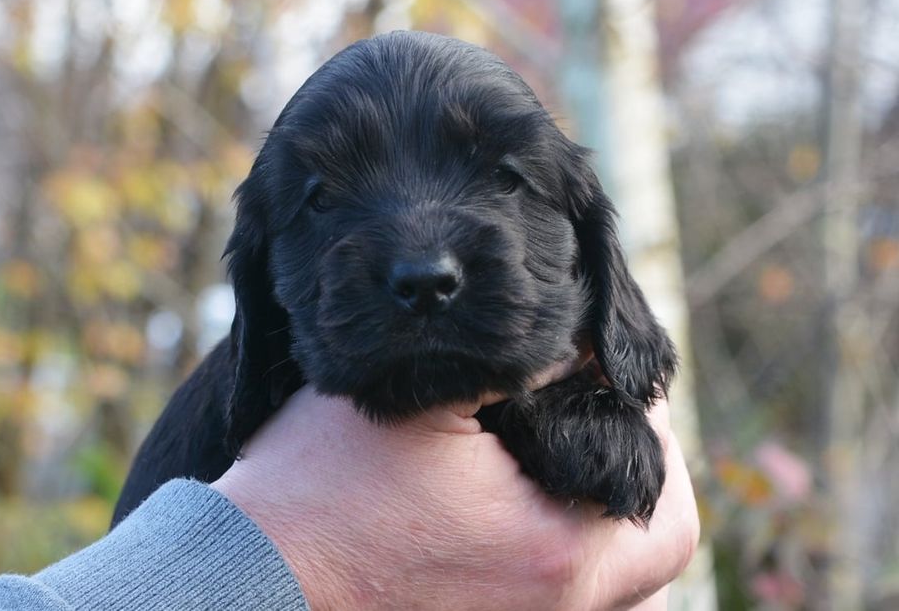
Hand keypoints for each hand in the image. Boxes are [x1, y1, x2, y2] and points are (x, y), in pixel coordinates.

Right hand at [211, 383, 697, 610]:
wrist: (252, 575)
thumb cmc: (321, 489)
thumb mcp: (422, 398)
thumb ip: (515, 362)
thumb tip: (573, 333)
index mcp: (556, 556)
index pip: (663, 497)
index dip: (644, 425)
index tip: (599, 379)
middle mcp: (555, 609)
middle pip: (651, 543)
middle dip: (628, 466)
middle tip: (587, 409)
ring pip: (610, 572)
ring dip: (595, 503)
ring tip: (553, 442)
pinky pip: (563, 590)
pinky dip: (558, 536)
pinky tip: (518, 488)